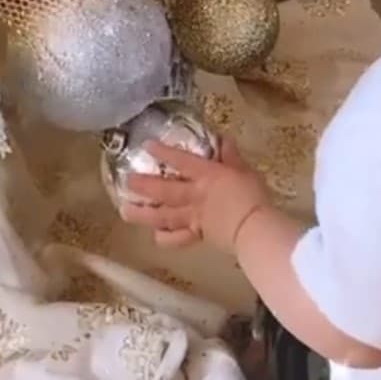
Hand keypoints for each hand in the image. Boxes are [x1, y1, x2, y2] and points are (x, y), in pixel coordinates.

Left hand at [121, 139, 268, 251]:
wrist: (255, 229)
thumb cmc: (253, 196)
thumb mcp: (245, 170)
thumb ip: (231, 156)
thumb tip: (223, 139)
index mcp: (207, 176)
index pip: (181, 161)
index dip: (163, 152)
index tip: (146, 146)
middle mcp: (194, 196)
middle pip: (164, 190)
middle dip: (144, 185)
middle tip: (126, 181)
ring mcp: (193, 218)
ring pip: (163, 216)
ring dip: (142, 214)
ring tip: (125, 211)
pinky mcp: (197, 236)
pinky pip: (176, 239)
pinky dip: (164, 238)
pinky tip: (156, 235)